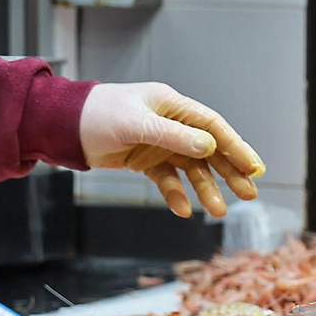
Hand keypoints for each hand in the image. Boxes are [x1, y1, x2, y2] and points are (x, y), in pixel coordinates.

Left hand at [79, 83, 265, 218]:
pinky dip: (176, 194)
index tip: (253, 167)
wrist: (62, 127)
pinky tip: (183, 210)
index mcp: (172, 105)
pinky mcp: (145, 161)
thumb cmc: (97, 115)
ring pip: (191, 169)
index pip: (212, 127)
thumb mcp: (137, 125)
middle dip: (230, 172)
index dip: (236, 146)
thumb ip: (173, 136)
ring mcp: (159, 144)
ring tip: (219, 211)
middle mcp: (170, 124)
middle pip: (209, 150)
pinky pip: (167, 180)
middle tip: (250, 194)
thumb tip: (209, 148)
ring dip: (206, 189)